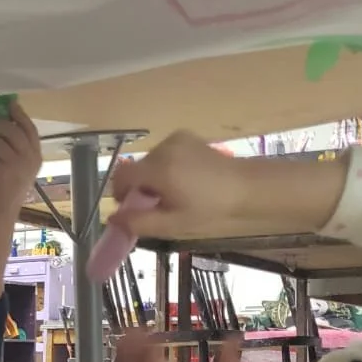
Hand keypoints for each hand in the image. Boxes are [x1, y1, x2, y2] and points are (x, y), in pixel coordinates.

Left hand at [0, 100, 41, 220]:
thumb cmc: (5, 190)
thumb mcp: (18, 168)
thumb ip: (14, 147)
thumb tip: (1, 121)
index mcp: (35, 157)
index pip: (29, 129)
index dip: (19, 114)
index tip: (10, 104)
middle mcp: (28, 159)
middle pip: (10, 129)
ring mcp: (14, 165)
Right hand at [105, 131, 250, 239]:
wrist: (248, 188)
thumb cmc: (211, 210)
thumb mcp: (173, 224)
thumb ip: (139, 222)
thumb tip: (113, 219)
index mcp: (159, 169)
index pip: (121, 176)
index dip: (120, 193)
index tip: (132, 207)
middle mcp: (164, 148)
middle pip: (136, 168)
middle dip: (140, 187)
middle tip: (158, 206)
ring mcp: (177, 139)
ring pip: (150, 161)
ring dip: (153, 178)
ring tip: (175, 193)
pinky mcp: (187, 137)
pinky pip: (164, 153)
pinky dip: (166, 167)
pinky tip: (184, 180)